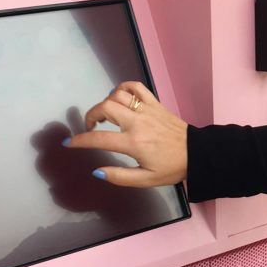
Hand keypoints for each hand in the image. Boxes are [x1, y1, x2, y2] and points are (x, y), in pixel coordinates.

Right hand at [65, 81, 187, 187]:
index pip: (99, 139)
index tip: (69, 142)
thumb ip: (119, 177)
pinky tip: (119, 98)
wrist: (196, 153)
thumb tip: (97, 172)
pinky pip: (135, 86)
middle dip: (91, 115)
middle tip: (91, 127)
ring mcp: (147, 109)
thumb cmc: (171, 168)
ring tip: (106, 115)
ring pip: (117, 95)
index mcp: (133, 143)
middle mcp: (138, 122)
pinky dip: (123, 88)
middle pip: (105, 107)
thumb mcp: (145, 180)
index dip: (80, 140)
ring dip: (106, 103)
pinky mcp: (155, 103)